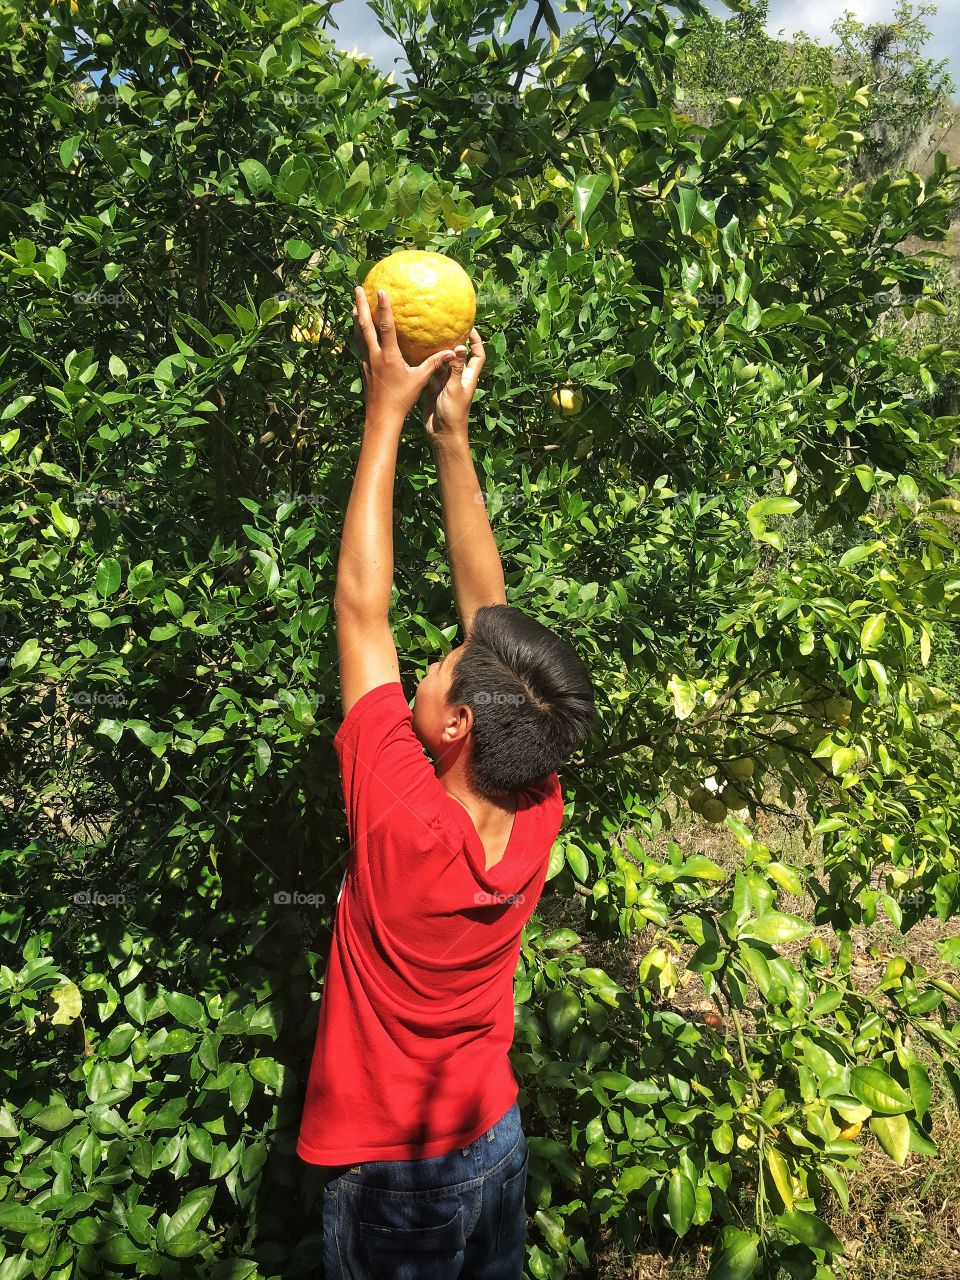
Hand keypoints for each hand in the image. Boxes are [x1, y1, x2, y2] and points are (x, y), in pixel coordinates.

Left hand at [352, 285, 456, 420]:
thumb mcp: (420, 380)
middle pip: (364, 325)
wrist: (382, 416)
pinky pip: (359, 344)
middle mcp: (374, 355)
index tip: (381, 290)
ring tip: (354, 303)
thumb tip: (452, 352)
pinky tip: (358, 329)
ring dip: (356, 317)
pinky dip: (357, 332)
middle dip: (360, 305)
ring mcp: (366, 360)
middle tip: (358, 288)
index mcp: (389, 356)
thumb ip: (434, 363)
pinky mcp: (363, 367)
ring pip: (358, 333)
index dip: (383, 307)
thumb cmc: (402, 399)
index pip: (385, 326)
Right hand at [422, 328, 484, 443]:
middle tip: (442, 329)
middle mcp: (457, 378)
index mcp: (468, 377)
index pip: (477, 355)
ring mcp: (444, 384)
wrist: (442, 434)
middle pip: (457, 357)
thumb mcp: (454, 388)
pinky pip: (429, 375)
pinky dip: (425, 367)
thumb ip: (456, 368)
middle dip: (452, 343)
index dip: (476, 341)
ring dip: (436, 354)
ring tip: (427, 339)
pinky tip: (416, 356)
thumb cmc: (453, 413)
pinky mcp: (432, 390)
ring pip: (441, 364)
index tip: (469, 328)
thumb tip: (461, 346)